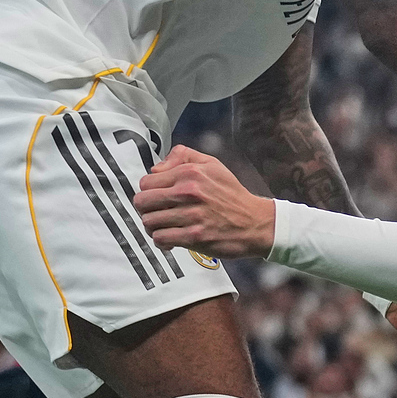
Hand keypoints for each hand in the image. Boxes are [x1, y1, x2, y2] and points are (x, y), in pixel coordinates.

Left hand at [134, 146, 276, 257]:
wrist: (254, 222)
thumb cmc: (232, 195)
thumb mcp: (212, 164)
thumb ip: (182, 157)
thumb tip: (156, 168)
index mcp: (189, 173)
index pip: (146, 182)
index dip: (148, 190)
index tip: (156, 196)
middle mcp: (188, 192)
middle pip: (142, 202)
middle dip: (146, 209)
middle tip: (156, 212)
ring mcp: (191, 215)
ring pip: (149, 222)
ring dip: (153, 226)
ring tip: (164, 225)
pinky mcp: (194, 237)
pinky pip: (160, 238)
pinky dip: (161, 240)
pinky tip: (170, 237)